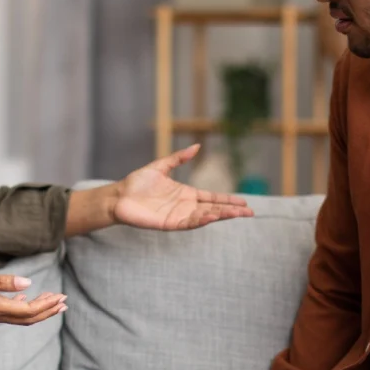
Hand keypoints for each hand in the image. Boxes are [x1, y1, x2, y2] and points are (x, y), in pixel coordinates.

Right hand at [0, 270, 65, 325]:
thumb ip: (0, 282)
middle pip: (26, 318)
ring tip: (51, 302)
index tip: (61, 297)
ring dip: (36, 310)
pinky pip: (6, 314)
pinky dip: (20, 307)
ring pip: (17, 317)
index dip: (46, 306)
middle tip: (64, 302)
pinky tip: (23, 297)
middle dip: (47, 310)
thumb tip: (27, 283)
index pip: (27, 311)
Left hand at [114, 144, 254, 230]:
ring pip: (205, 217)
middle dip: (232, 211)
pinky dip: (201, 220)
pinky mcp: (169, 223)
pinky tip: (213, 216)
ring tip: (237, 214)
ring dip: (221, 215)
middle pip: (214, 208)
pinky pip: (189, 223)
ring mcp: (178, 216)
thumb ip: (179, 158)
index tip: (244, 202)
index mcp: (186, 194)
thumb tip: (197, 146)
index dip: (228, 200)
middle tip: (250, 213)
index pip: (212, 197)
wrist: (119, 196)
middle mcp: (185, 206)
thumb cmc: (137, 183)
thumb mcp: (161, 166)